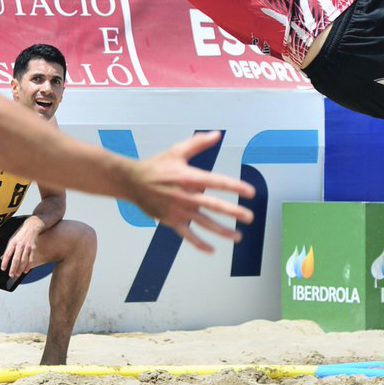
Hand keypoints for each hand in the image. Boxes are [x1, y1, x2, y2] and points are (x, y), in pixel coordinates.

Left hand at [0, 218, 42, 277]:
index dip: (5, 262)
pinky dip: (28, 266)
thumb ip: (8, 249)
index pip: (7, 254)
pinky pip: (31, 259)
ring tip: (17, 274)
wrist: (32, 227)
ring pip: (23, 260)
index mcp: (13, 242)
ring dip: (20, 268)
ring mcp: (27, 247)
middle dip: (13, 268)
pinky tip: (25, 270)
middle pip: (16, 259)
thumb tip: (2, 258)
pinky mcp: (33, 248)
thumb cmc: (20, 234)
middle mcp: (20, 245)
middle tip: (11, 274)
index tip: (3, 268)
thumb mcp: (12, 239)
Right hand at [127, 131, 255, 252]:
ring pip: (204, 223)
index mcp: (189, 177)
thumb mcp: (177, 151)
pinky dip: (200, 243)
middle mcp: (186, 195)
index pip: (217, 182)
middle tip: (249, 217)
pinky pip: (188, 235)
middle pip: (214, 205)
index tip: (250, 192)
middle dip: (234, 212)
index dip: (235, 187)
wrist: (132, 181)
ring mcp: (179, 210)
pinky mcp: (171, 220)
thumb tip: (217, 135)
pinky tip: (212, 250)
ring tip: (238, 236)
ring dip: (222, 231)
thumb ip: (198, 143)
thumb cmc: (156, 165)